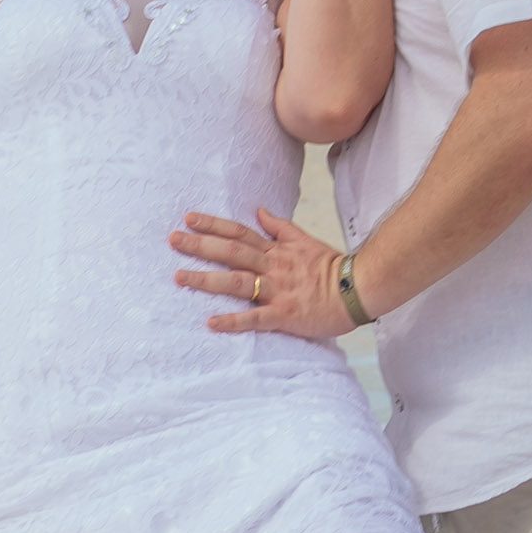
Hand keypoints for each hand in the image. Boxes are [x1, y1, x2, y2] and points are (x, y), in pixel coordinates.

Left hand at [170, 209, 352, 340]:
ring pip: (238, 282)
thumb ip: (280, 227)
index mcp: (276, 250)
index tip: (188, 218)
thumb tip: (259, 210)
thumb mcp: (305, 240)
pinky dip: (234, 320)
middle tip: (173, 241)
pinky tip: (211, 322)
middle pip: (232, 252)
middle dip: (201, 245)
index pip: (239, 233)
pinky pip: (256, 318)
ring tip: (180, 277)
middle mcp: (273, 267)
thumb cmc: (332, 268)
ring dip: (207, 279)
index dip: (213, 224)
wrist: (359, 289)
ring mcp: (278, 291)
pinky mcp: (285, 315)